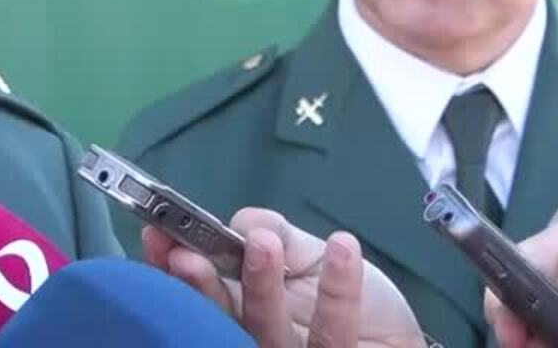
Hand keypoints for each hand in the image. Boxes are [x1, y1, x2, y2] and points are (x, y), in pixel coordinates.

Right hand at [144, 208, 426, 346]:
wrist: (403, 343)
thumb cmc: (350, 298)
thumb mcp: (309, 253)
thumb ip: (274, 230)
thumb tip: (240, 221)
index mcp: (239, 309)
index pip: (192, 289)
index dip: (167, 263)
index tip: (155, 234)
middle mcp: (254, 337)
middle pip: (216, 318)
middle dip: (198, 286)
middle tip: (188, 256)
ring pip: (266, 330)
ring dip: (259, 285)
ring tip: (263, 242)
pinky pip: (334, 333)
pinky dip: (338, 288)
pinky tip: (342, 246)